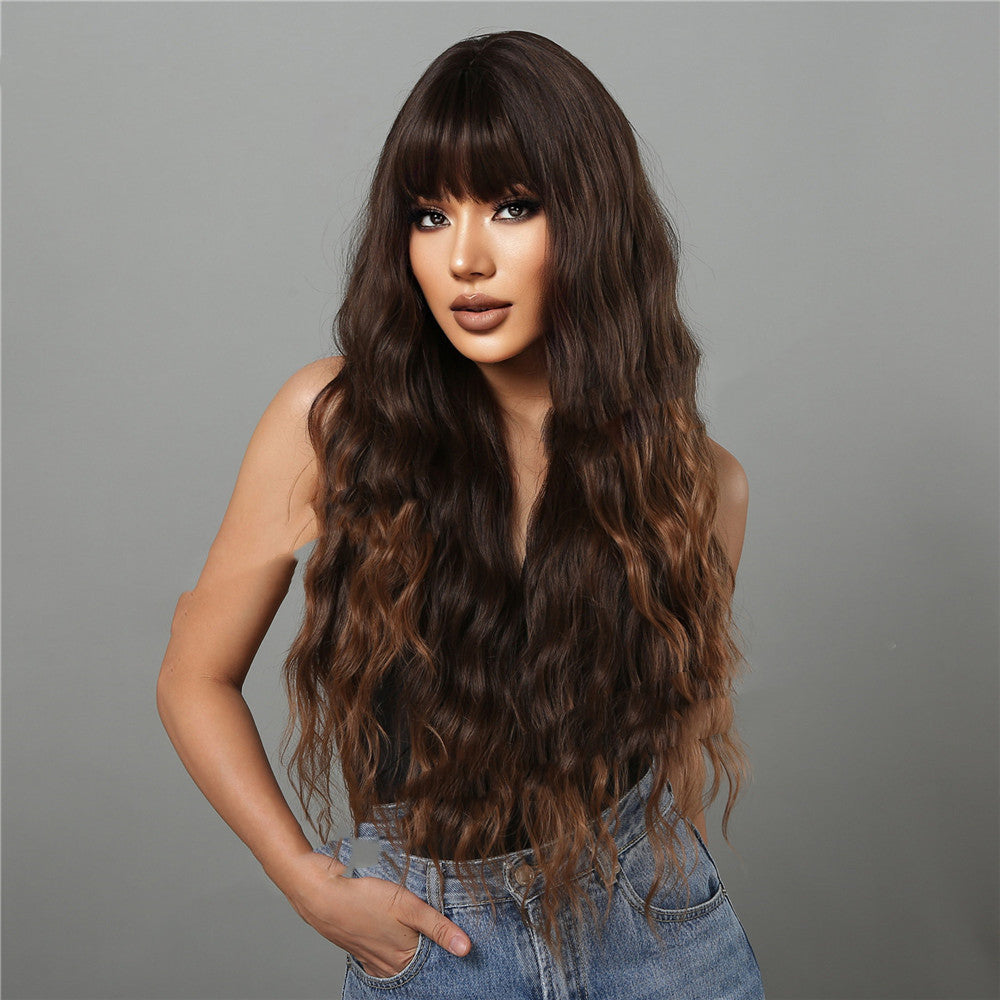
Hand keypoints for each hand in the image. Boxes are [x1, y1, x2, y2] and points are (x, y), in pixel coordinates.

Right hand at [276, 851, 471, 977]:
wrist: (321, 894)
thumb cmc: (364, 897)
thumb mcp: (408, 906)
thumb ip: (438, 927)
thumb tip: (466, 948)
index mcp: (404, 959)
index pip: (435, 961)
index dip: (446, 946)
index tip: (456, 937)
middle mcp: (390, 967)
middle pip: (418, 962)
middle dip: (429, 948)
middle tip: (433, 928)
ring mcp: (373, 961)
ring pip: (400, 959)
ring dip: (409, 947)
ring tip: (413, 929)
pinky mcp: (361, 952)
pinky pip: (382, 957)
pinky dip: (390, 948)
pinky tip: (391, 935)